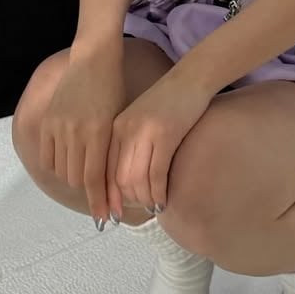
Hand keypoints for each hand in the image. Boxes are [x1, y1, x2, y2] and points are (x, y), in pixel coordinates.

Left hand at [106, 72, 212, 216]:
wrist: (191, 78)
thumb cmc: (168, 103)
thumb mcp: (140, 121)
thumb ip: (129, 145)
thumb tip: (124, 183)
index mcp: (115, 127)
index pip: (103, 169)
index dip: (106, 196)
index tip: (111, 215)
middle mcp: (125, 130)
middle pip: (118, 178)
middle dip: (127, 201)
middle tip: (140, 209)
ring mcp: (145, 132)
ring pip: (136, 179)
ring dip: (144, 199)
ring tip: (153, 205)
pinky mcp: (166, 134)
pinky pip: (157, 173)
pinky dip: (158, 192)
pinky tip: (163, 199)